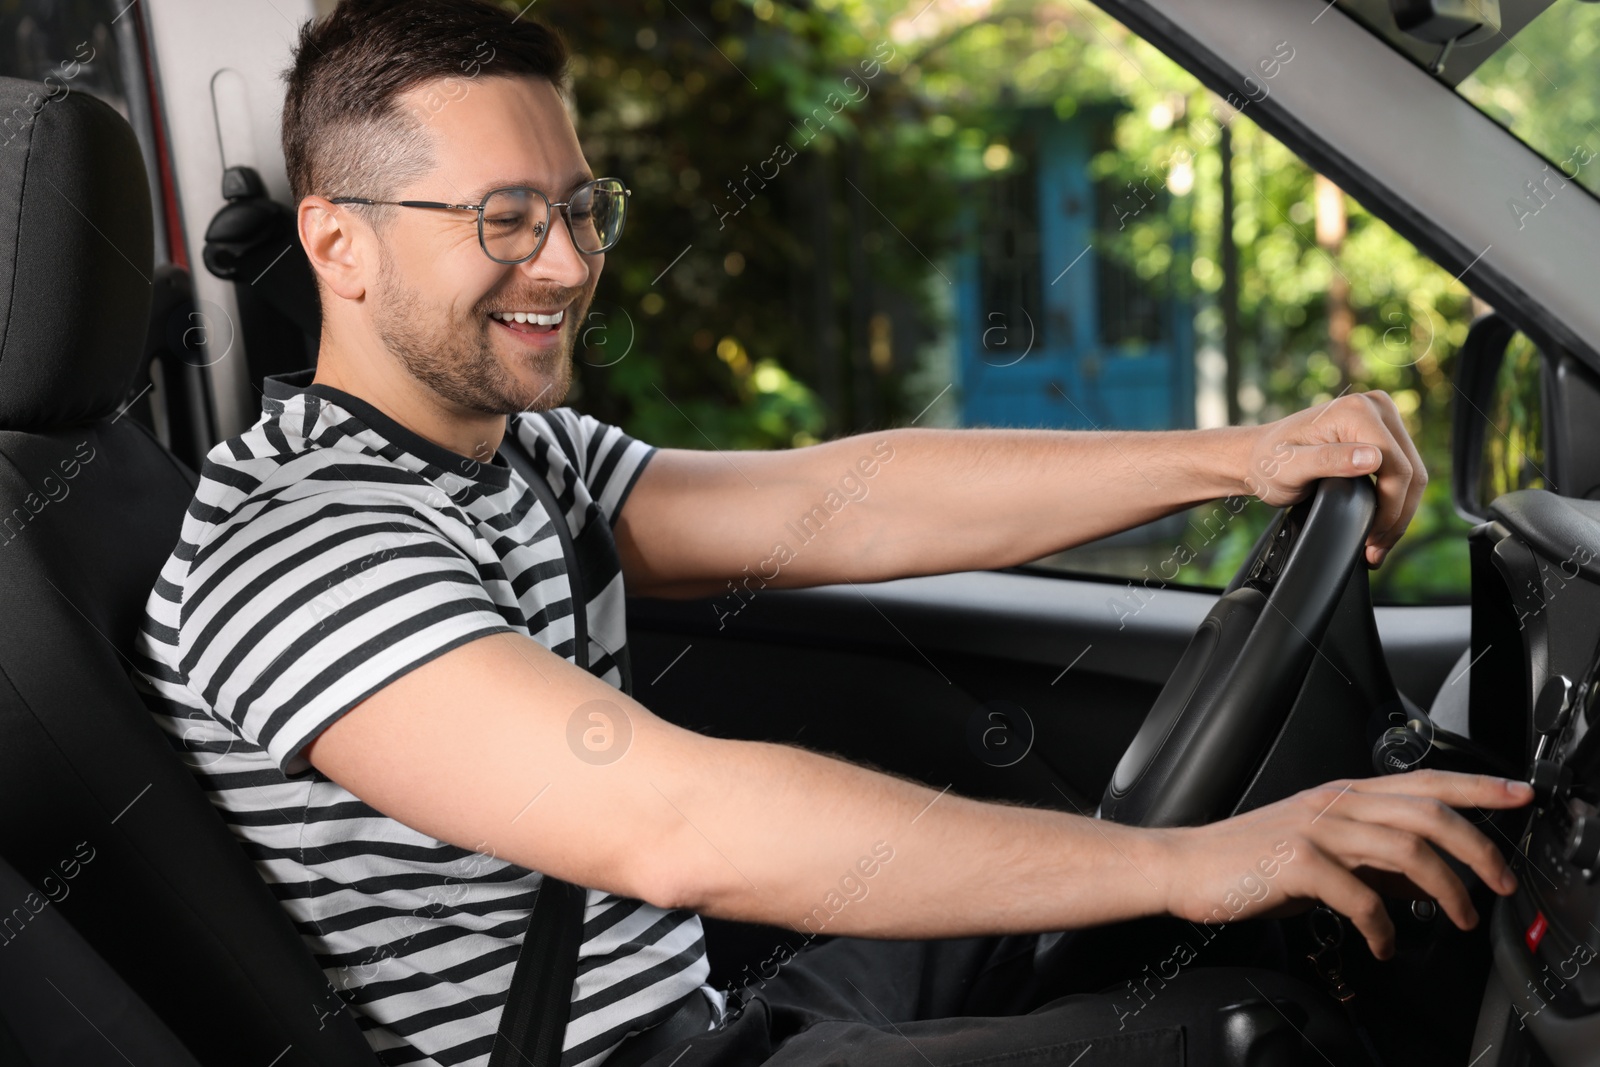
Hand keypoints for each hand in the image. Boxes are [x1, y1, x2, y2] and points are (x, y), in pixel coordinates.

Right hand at [1153, 770, 1532, 959]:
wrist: (1184, 866)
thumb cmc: (1246, 860)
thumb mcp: (1319, 849)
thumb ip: (1370, 856)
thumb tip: (1423, 874)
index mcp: (1341, 795)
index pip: (1424, 781)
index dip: (1478, 787)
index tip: (1518, 794)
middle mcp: (1333, 804)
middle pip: (1427, 812)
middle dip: (1478, 849)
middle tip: (1499, 882)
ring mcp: (1315, 830)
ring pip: (1405, 850)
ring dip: (1444, 890)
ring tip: (1455, 919)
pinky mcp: (1296, 862)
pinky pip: (1361, 896)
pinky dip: (1384, 926)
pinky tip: (1385, 943)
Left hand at [1240, 390, 1425, 566]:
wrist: (1257, 456)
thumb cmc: (1268, 462)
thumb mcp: (1290, 467)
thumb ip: (1329, 461)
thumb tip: (1373, 459)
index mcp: (1357, 411)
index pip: (1397, 466)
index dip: (1391, 508)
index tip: (1373, 538)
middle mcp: (1375, 406)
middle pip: (1410, 471)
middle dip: (1398, 516)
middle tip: (1377, 549)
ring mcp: (1381, 417)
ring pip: (1411, 473)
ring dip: (1400, 511)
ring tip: (1378, 543)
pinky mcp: (1381, 432)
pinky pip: (1401, 470)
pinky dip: (1394, 499)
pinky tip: (1380, 523)